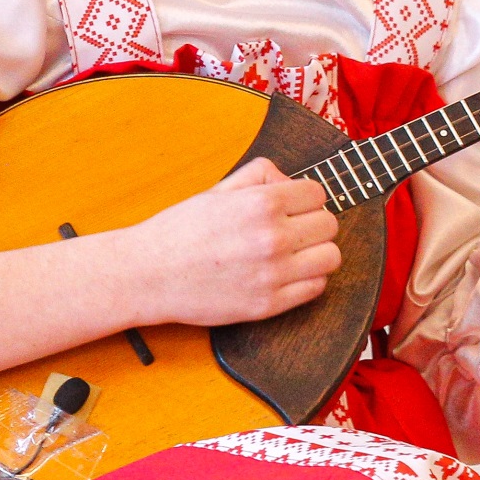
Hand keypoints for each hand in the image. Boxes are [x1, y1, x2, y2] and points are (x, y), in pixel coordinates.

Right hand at [120, 159, 341, 326]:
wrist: (149, 274)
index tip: (293, 205)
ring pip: (331, 257)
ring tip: (295, 252)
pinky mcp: (269, 304)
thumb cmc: (180, 231)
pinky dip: (308, 279)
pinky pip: (316, 288)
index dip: (305, 198)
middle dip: (312, 223)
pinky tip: (288, 273)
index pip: (318, 194)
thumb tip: (291, 181)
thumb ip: (261, 175)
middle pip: (329, 224)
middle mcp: (273, 238)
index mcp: (262, 204)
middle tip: (292, 228)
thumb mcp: (218, 189)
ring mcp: (273, 274)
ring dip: (317, 252)